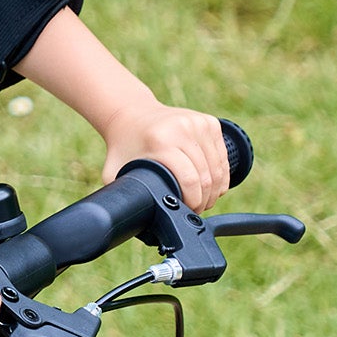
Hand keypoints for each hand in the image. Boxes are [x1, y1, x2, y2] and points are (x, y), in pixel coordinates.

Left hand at [100, 97, 230, 211]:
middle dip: (205, 199)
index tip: (187, 212)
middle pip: (207, 175)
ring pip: (218, 167)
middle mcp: (183, 128)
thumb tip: (128, 221)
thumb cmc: (123, 147)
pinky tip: (214, 185)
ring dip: (216, 189)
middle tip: (197, 210)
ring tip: (206, 201)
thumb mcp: (113, 171)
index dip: (193, 202)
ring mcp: (199, 123)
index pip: (190, 179)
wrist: (132, 115)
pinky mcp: (210, 122)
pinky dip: (221, 174)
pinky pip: (222, 155)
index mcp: (161, 141)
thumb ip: (120, 195)